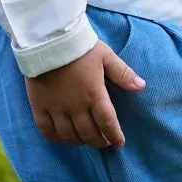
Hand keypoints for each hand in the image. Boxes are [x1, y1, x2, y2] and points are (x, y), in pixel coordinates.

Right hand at [25, 40, 145, 148]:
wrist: (48, 39)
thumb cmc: (80, 47)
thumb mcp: (106, 56)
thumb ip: (123, 73)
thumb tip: (141, 86)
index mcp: (94, 94)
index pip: (108, 124)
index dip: (115, 136)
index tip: (119, 142)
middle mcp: (76, 107)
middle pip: (89, 134)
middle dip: (99, 141)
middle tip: (104, 141)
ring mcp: (57, 109)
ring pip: (69, 136)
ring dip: (80, 141)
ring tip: (86, 139)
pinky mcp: (39, 107)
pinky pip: (47, 131)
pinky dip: (57, 139)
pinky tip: (63, 137)